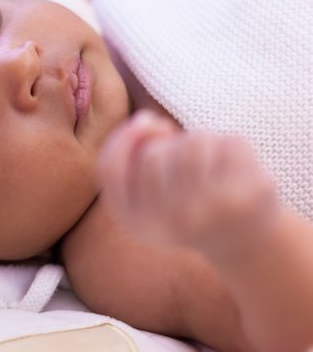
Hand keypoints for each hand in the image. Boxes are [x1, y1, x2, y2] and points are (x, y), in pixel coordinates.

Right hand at [98, 111, 279, 257]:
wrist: (241, 240)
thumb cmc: (183, 206)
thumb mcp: (142, 193)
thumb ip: (128, 156)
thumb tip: (146, 120)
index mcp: (138, 225)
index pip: (111, 169)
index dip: (122, 138)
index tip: (143, 123)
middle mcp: (174, 225)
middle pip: (153, 155)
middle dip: (166, 143)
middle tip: (181, 160)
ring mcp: (215, 211)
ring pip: (192, 144)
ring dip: (196, 142)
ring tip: (205, 163)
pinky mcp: (250, 194)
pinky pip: (225, 144)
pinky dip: (225, 146)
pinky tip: (232, 169)